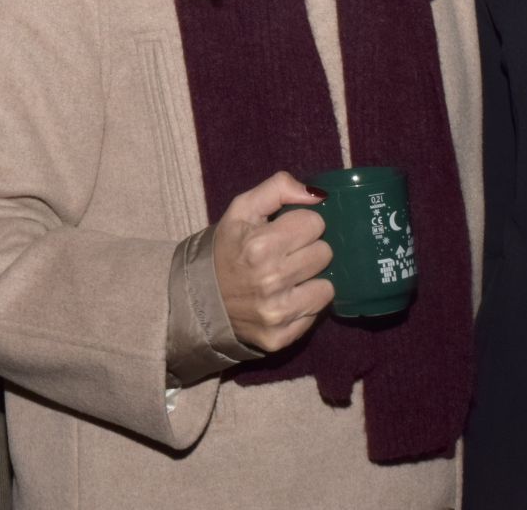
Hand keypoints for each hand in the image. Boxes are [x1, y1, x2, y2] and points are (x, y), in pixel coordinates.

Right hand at [211, 171, 334, 352]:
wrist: (199, 298)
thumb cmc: (226, 248)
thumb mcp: (242, 208)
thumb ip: (279, 188)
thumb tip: (319, 194)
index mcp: (260, 245)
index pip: (315, 223)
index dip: (301, 224)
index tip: (286, 232)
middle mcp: (270, 281)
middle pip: (325, 253)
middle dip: (308, 250)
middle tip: (287, 254)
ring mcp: (276, 314)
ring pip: (327, 288)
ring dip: (311, 280)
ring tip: (289, 277)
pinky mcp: (280, 338)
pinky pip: (315, 316)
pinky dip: (304, 307)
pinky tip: (285, 299)